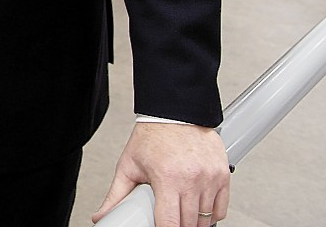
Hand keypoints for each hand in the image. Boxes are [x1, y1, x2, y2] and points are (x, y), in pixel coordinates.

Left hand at [93, 123, 229, 226]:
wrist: (175, 111)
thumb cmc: (152, 136)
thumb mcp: (129, 165)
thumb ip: (116, 195)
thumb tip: (102, 216)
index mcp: (167, 177)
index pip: (170, 222)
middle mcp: (192, 178)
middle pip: (189, 223)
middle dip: (177, 226)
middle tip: (167, 218)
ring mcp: (210, 177)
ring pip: (206, 219)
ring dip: (194, 222)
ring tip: (181, 213)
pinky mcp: (223, 174)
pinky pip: (221, 209)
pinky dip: (211, 215)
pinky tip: (197, 209)